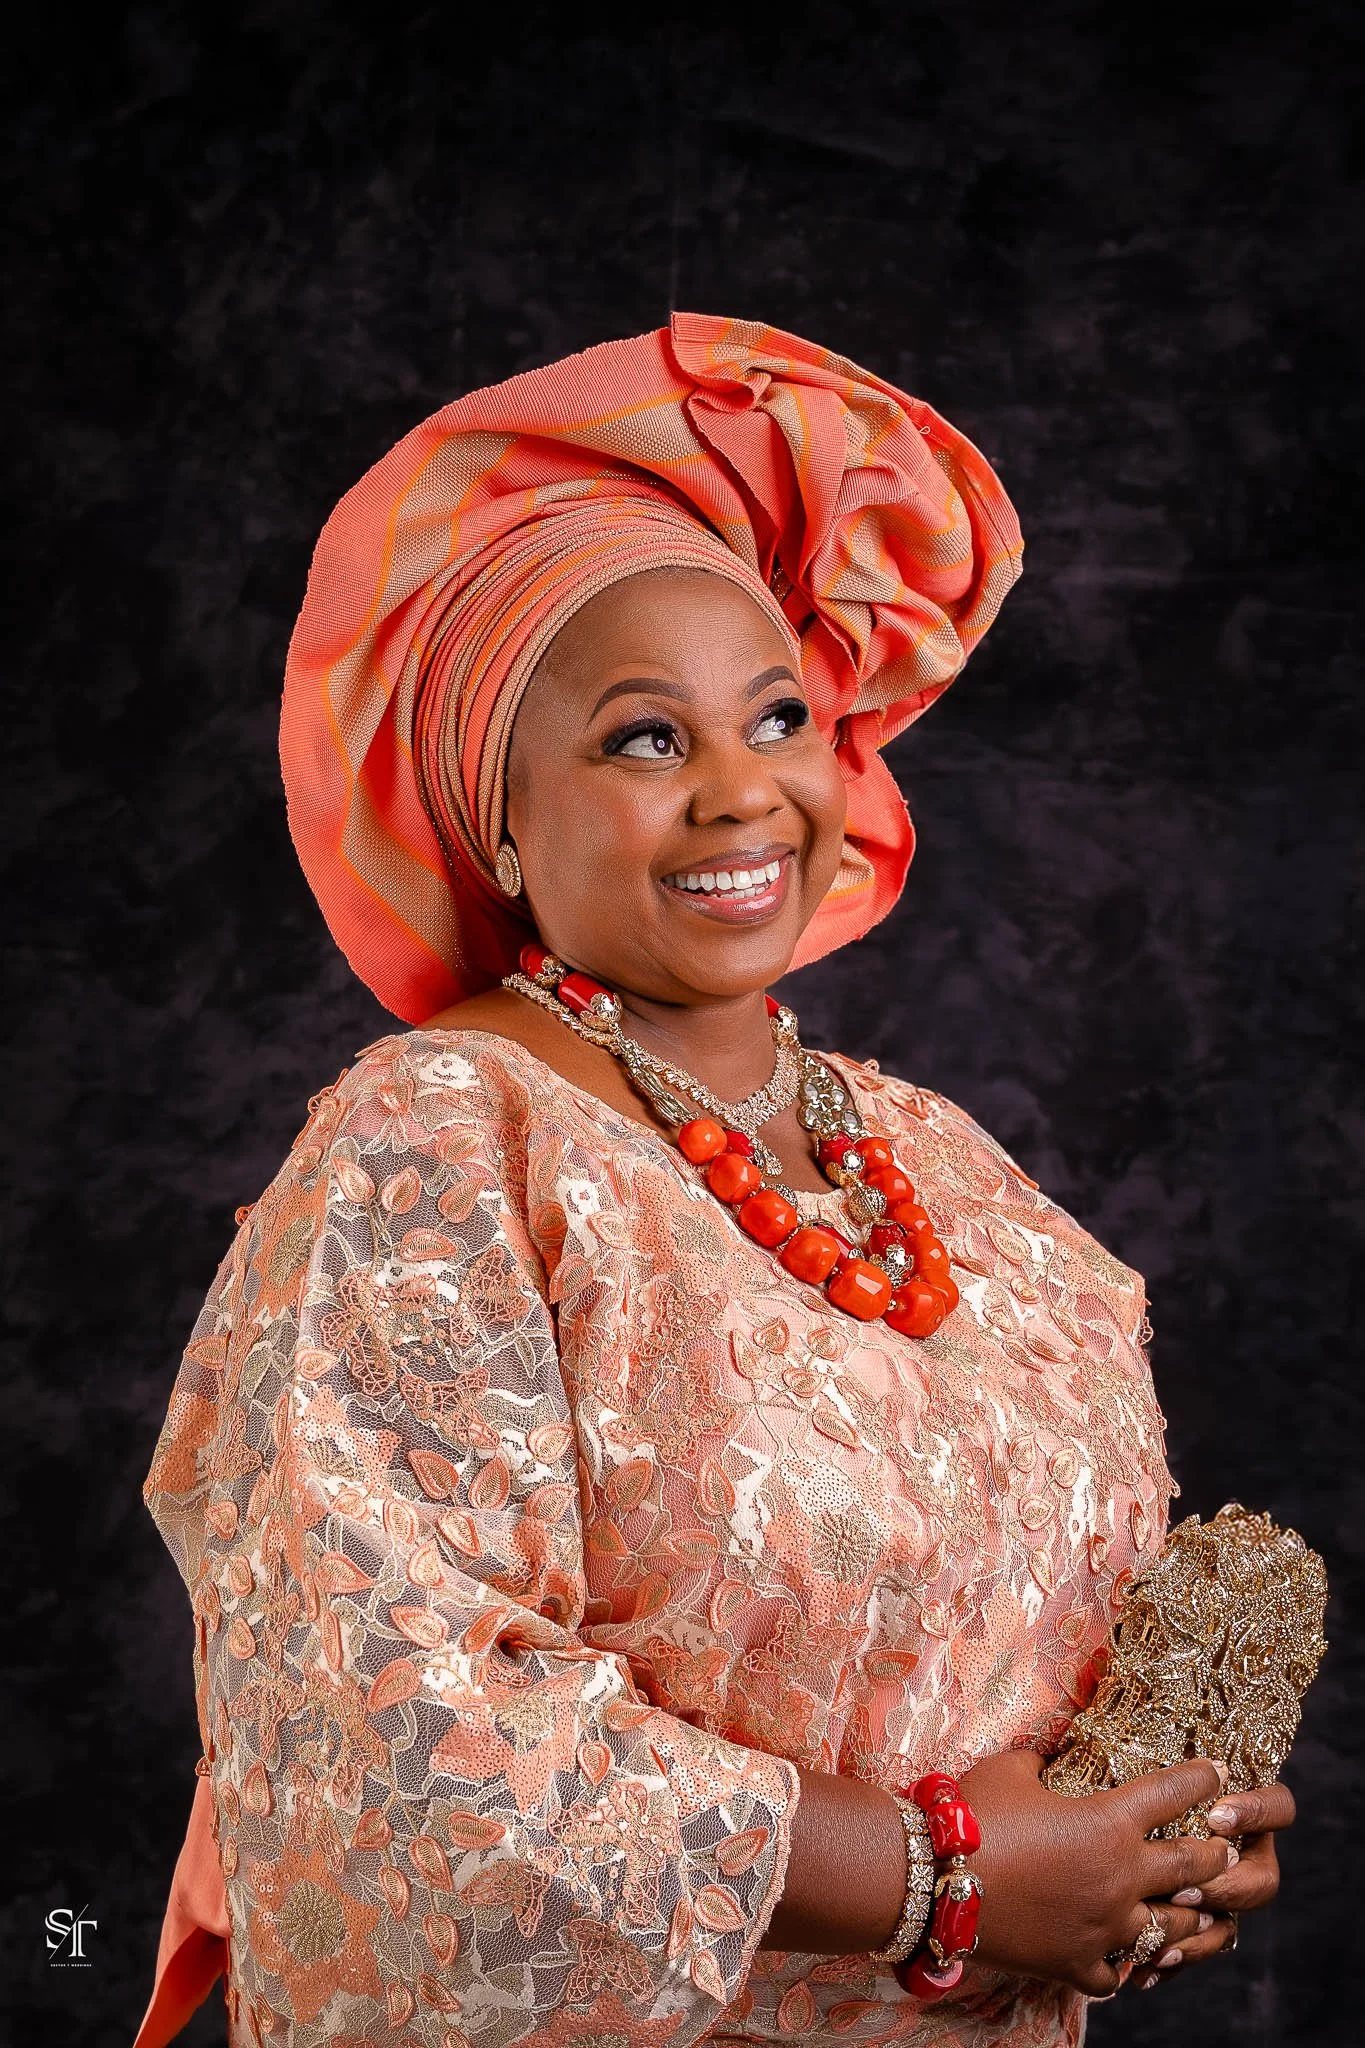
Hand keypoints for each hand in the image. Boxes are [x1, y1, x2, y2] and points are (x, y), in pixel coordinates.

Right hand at [899, 1750, 1236, 1997]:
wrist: (931, 1879)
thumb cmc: (972, 1813)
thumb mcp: (1013, 1769)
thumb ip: (1046, 1763)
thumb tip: (1053, 1753)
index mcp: (1109, 1822)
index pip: (1173, 1794)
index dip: (1201, 1779)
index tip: (1220, 1772)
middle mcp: (1120, 1878)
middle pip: (1192, 1868)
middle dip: (1217, 1855)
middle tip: (1229, 1848)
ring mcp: (1103, 1928)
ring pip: (1170, 1930)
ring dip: (1186, 1918)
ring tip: (1195, 1912)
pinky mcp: (1076, 1964)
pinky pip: (1116, 1974)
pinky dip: (1123, 1965)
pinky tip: (1126, 1959)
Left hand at [1131, 1780, 1295, 1991]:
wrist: (1106, 1830)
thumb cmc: (1131, 1784)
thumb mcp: (1151, 1772)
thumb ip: (1172, 1776)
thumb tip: (1184, 1763)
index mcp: (1240, 1813)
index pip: (1278, 1808)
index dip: (1257, 1813)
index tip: (1216, 1814)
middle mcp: (1239, 1857)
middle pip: (1261, 1880)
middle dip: (1225, 1887)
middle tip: (1184, 1888)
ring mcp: (1219, 1895)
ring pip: (1231, 1924)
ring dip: (1200, 1934)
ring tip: (1163, 1941)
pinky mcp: (1194, 1924)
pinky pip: (1196, 1949)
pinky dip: (1174, 1958)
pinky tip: (1147, 1969)